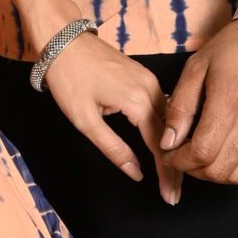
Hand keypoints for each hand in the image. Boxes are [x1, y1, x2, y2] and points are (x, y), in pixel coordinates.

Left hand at [42, 33, 183, 202]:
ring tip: (173, 176)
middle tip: (174, 195)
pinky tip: (167, 146)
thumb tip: (136, 173)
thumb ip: (113, 149)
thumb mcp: (85, 121)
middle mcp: (151, 89)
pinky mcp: (145, 77)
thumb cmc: (69, 78)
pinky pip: (163, 108)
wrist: (63, 40)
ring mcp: (150, 81)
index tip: (170, 197)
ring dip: (172, 149)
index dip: (166, 174)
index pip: (160, 146)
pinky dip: (167, 130)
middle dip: (174, 166)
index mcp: (138, 100)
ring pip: (169, 122)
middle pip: (170, 135)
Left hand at [159, 20, 237, 184]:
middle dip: (196, 170)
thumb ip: (181, 106)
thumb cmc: (237, 46)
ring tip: (209, 159)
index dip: (181, 161)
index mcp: (230, 102)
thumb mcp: (197, 67)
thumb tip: (169, 141)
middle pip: (221, 170)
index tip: (172, 155)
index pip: (201, 153)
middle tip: (186, 158)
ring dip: (220, 174)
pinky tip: (235, 159)